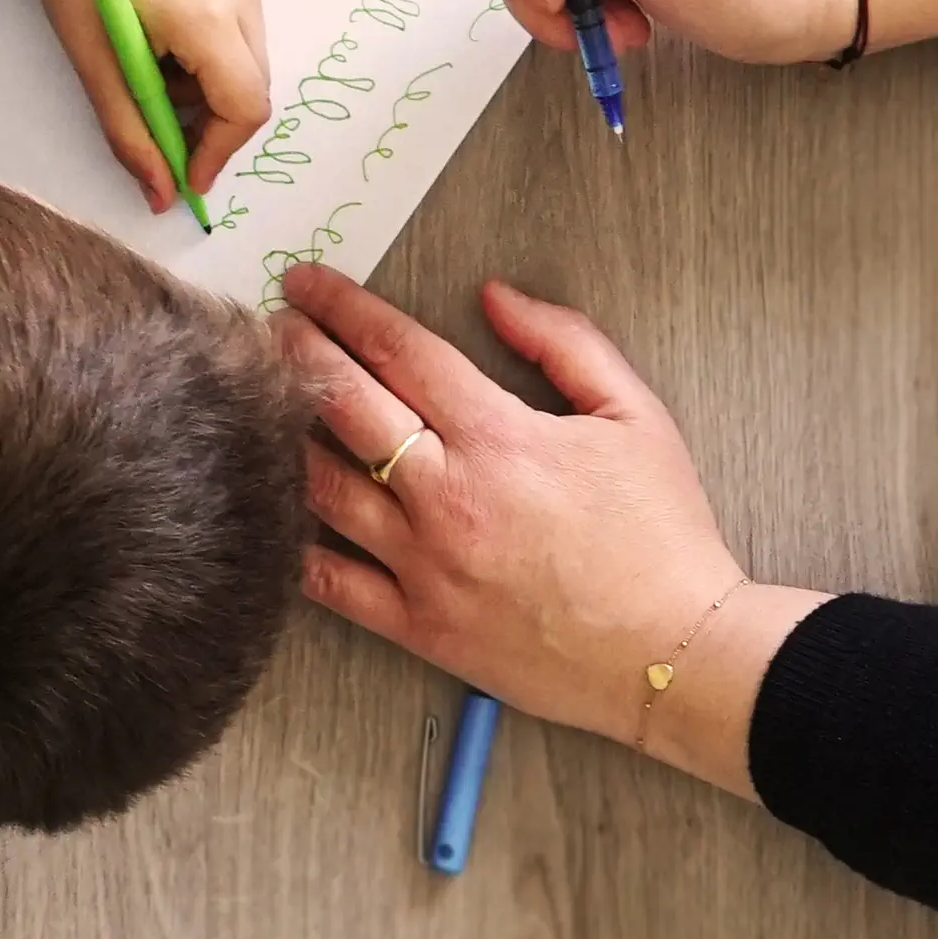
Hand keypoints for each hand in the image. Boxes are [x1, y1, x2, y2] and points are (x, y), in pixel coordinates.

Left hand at [35, 0, 272, 212]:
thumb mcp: (96, 63)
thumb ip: (132, 135)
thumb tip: (161, 196)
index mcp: (208, 17)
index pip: (243, 106)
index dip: (218, 152)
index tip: (184, 177)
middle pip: (253, 86)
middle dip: (211, 122)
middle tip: (162, 129)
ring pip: (249, 60)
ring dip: (208, 86)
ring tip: (153, 70)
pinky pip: (242, 28)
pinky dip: (211, 53)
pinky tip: (166, 39)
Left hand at [276, 262, 816, 784]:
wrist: (673, 654)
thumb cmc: (662, 534)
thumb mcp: (635, 414)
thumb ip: (565, 342)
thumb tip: (496, 297)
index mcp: (499, 438)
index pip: (399, 352)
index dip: (344, 308)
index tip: (308, 284)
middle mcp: (448, 499)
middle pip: (345, 406)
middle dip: (298, 353)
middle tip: (270, 324)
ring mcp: (424, 568)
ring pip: (324, 489)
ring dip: (287, 436)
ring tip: (264, 403)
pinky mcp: (419, 627)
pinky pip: (332, 583)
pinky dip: (295, 543)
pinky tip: (277, 510)